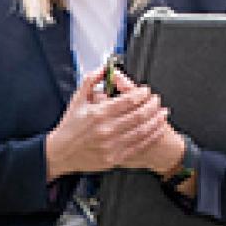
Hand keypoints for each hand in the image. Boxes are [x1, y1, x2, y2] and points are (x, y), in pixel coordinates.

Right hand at [45, 67, 182, 180]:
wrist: (62, 152)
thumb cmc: (70, 126)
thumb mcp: (77, 99)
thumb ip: (91, 81)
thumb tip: (105, 68)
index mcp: (98, 114)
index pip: (128, 100)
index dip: (142, 93)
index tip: (146, 90)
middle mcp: (106, 130)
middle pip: (139, 115)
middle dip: (152, 105)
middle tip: (157, 99)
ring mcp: (112, 145)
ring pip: (142, 131)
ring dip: (156, 120)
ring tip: (163, 112)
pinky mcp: (115, 157)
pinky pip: (139, 145)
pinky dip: (151, 136)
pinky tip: (157, 129)